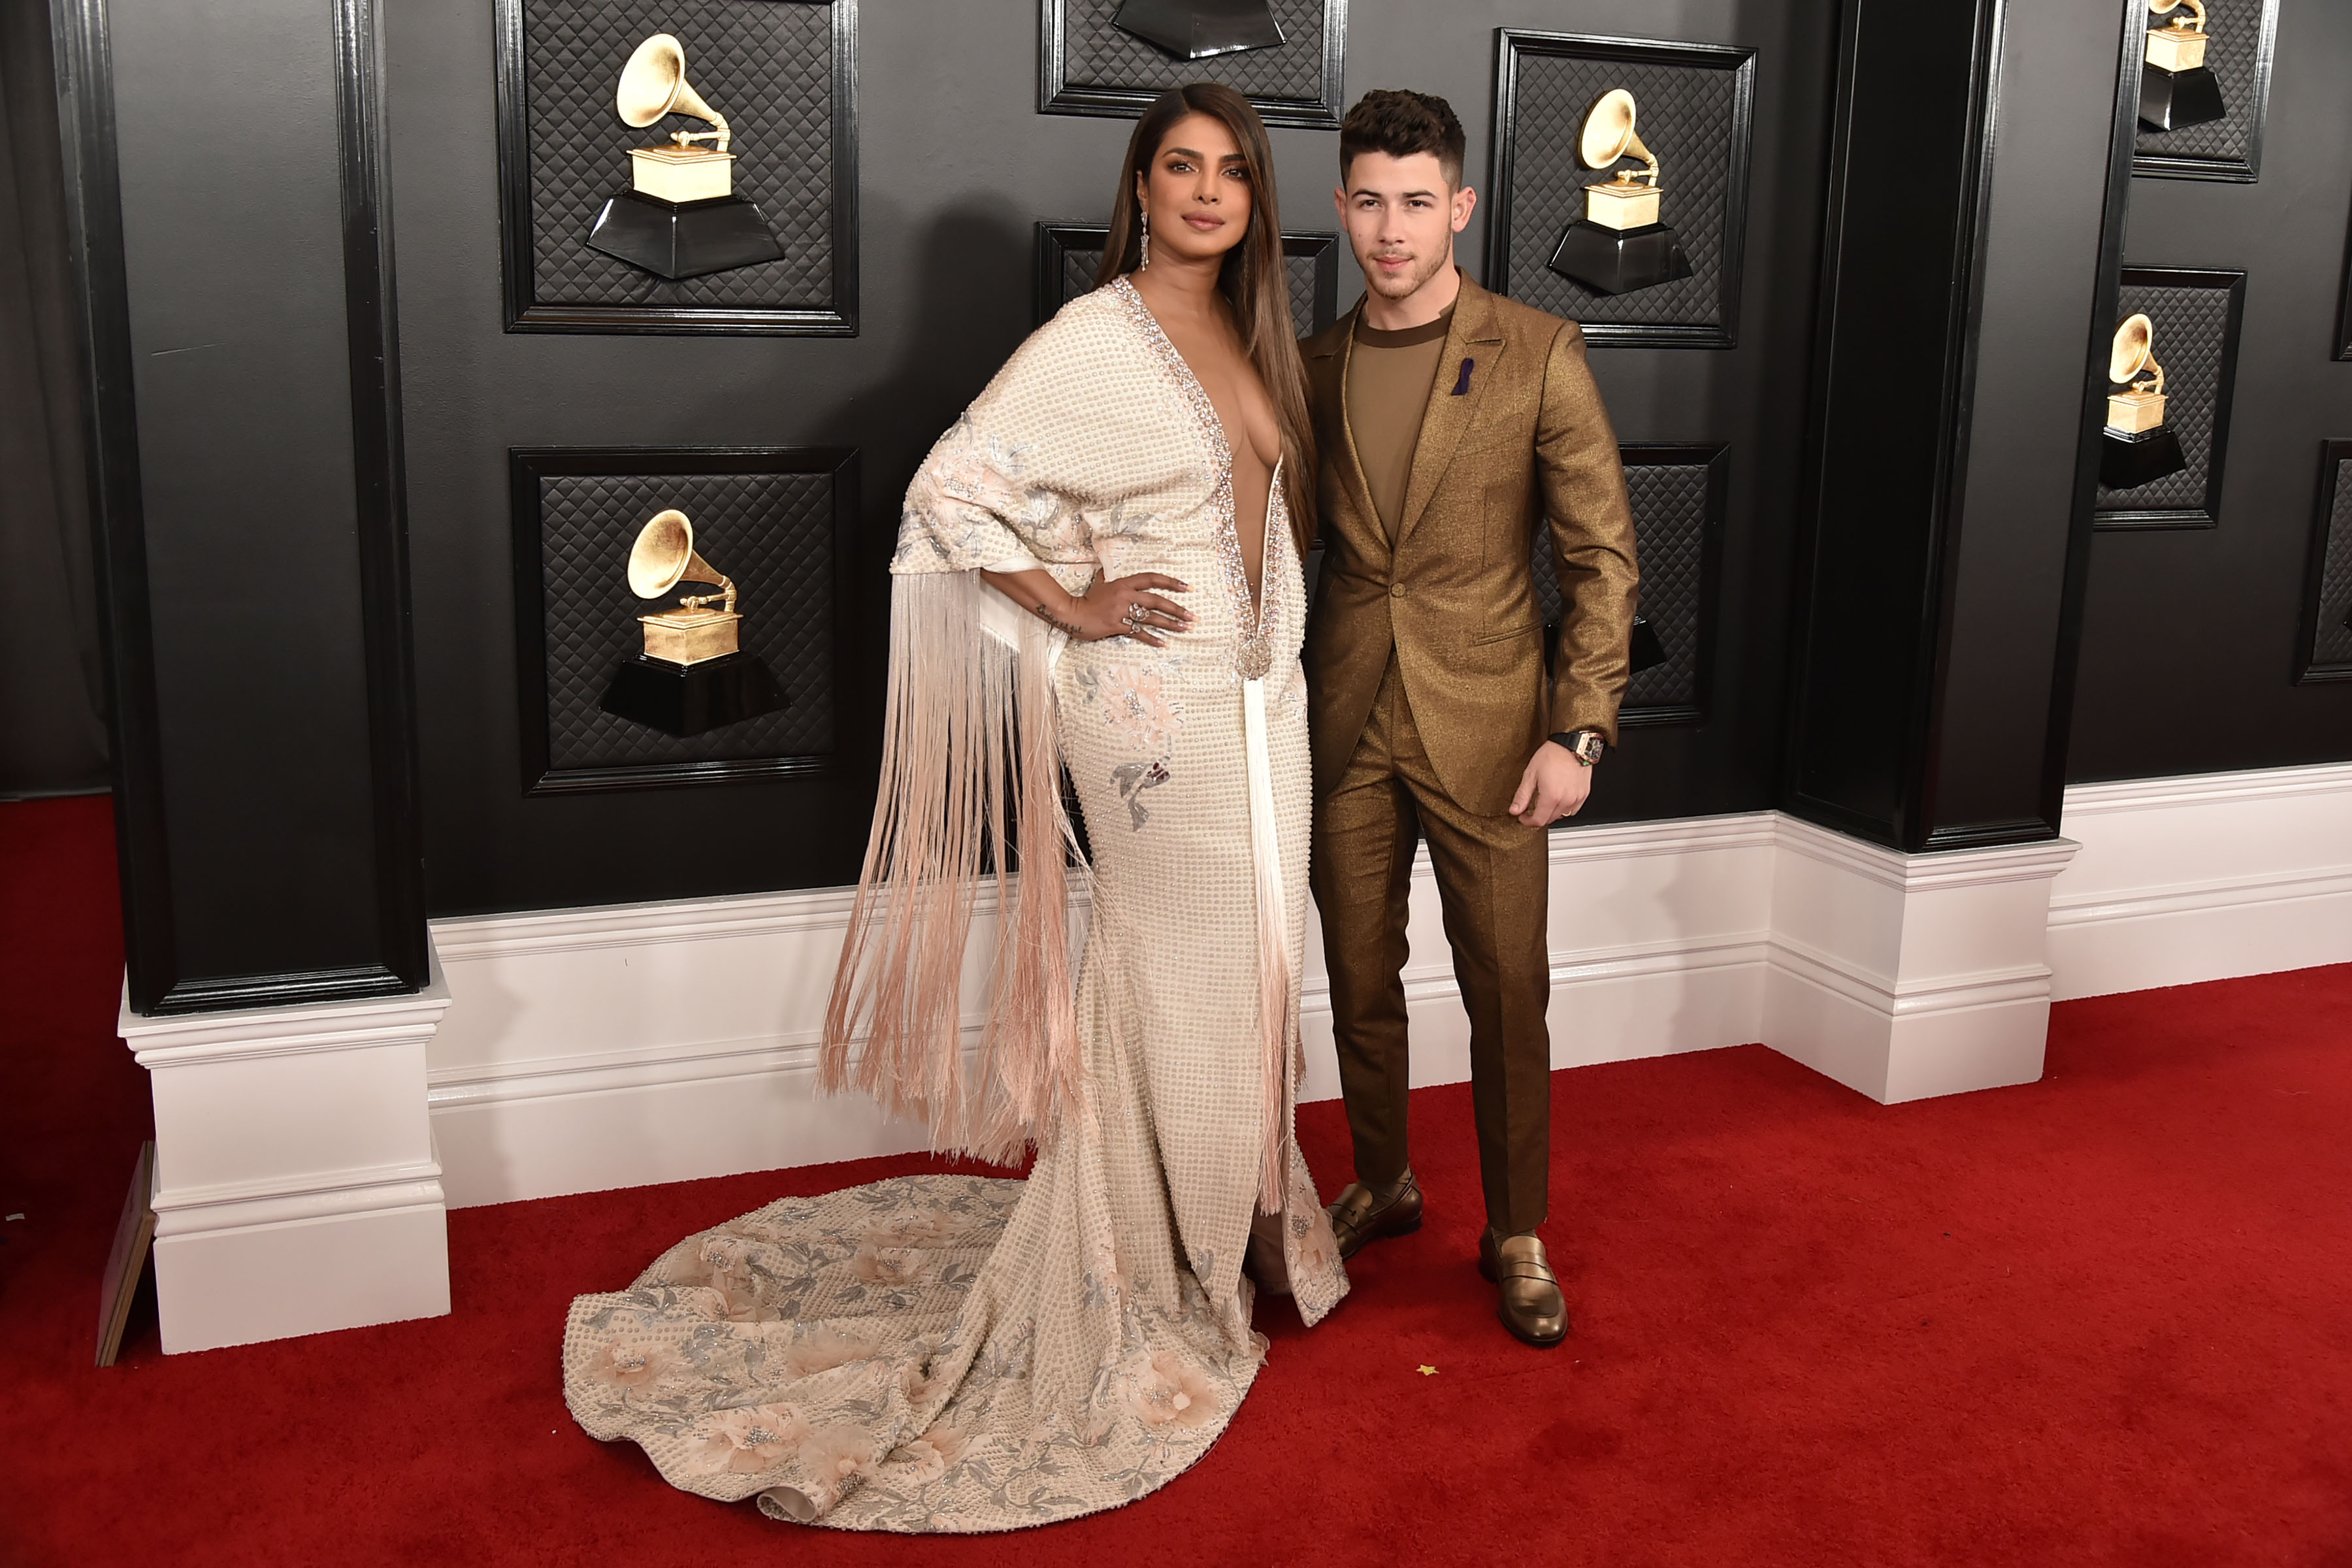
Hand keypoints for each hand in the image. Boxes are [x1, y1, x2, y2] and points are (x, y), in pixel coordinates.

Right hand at [1057, 572, 1194, 646]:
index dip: (1171, 582)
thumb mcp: (1099, 583)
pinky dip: (1152, 639)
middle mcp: (1126, 595)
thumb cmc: (1087, 599)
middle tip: (1192, 616)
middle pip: (1157, 601)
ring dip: (1170, 624)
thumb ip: (1107, 576)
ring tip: (1185, 629)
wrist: (1072, 613)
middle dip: (1177, 609)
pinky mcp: (1117, 626)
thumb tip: (1105, 566)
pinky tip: (1164, 643)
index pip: (1152, 579)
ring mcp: (1122, 611)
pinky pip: (1139, 633)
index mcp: (1125, 583)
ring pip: (1152, 618)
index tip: (1187, 588)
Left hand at [1508, 741, 1592, 826]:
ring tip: (1545, 800)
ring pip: (1562, 815)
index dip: (1527, 821)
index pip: (1538, 821)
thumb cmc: (1553, 754)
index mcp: (1551, 796)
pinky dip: (1565, 808)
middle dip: (1538, 816)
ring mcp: (1577, 798)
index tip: (1523, 817)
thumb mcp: (1531, 774)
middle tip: (1531, 808)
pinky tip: (1559, 799)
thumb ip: (1522, 795)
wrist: (1573, 745)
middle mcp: (1566, 800)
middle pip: (1549, 820)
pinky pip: (1573, 810)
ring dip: (1551, 813)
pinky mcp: (1584, 794)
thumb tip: (1515, 810)